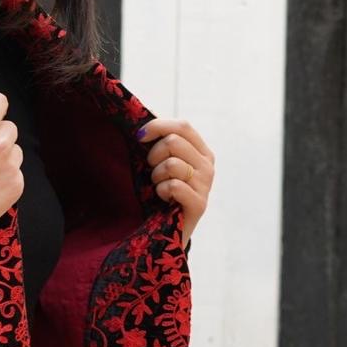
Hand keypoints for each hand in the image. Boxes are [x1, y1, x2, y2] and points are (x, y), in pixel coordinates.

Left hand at [135, 117, 214, 249]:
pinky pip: (174, 186)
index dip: (157, 126)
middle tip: (152, 170)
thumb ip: (160, 140)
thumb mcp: (163, 161)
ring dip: (156, 176)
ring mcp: (206, 185)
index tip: (139, 136)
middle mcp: (208, 165)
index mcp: (201, 151)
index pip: (183, 126)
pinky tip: (165, 198)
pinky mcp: (200, 204)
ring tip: (160, 186)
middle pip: (173, 141)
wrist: (169, 228)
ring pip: (172, 164)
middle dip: (153, 155)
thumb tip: (143, 118)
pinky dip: (161, 191)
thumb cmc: (162, 189)